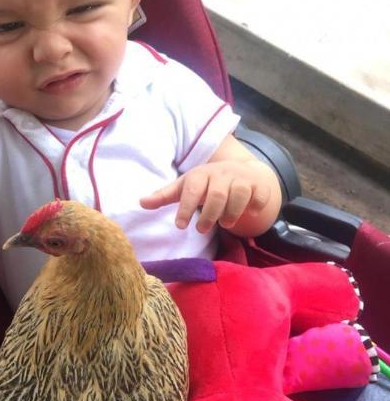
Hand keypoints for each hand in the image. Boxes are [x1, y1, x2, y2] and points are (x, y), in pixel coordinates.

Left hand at [140, 159, 273, 233]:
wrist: (241, 170)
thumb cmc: (206, 183)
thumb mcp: (185, 187)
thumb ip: (164, 196)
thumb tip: (140, 202)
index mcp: (200, 174)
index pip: (191, 189)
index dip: (185, 207)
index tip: (180, 226)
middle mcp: (221, 174)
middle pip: (216, 195)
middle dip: (209, 216)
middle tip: (201, 230)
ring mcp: (241, 178)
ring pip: (238, 195)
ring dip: (231, 214)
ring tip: (224, 223)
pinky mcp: (259, 185)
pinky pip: (259, 196)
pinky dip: (254, 207)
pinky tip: (249, 212)